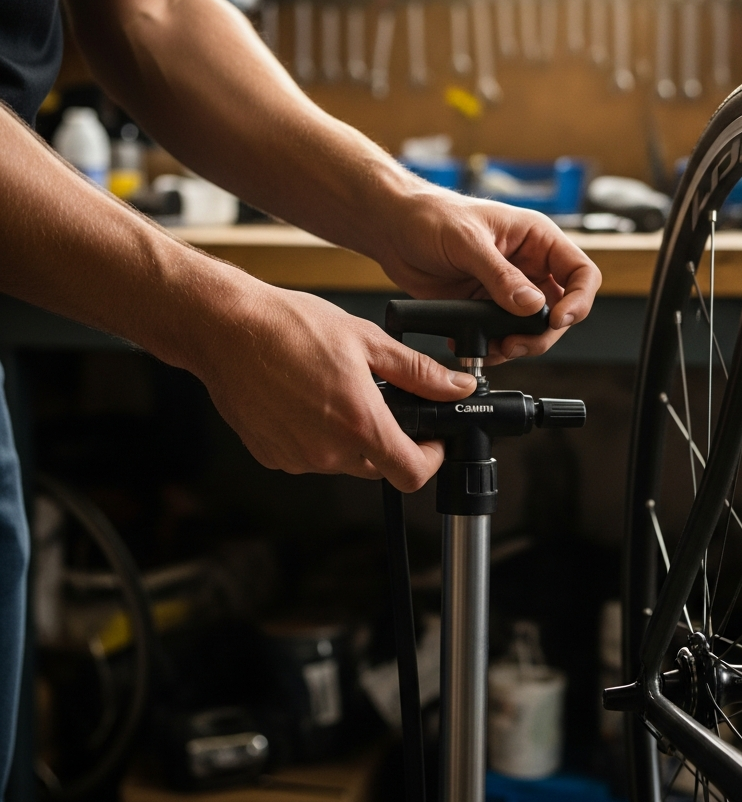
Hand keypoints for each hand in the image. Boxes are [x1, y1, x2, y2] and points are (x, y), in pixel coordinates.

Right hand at [195, 285, 477, 488]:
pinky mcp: (272, 457)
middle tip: (379, 400)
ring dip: (350, 436)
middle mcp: (328, 451)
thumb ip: (419, 373)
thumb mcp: (367, 341)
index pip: (412, 474)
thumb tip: (456, 387)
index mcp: (359, 424)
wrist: (226, 328)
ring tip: (334, 390)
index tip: (431, 439)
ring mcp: (297, 458)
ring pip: (343, 461)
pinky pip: (310, 456)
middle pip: (379, 466)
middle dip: (389, 440)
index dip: (430, 459)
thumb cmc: (289, 327)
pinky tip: (305, 400)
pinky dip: (317, 436)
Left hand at [375, 187, 601, 362]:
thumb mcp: (468, 242)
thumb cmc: (430, 216)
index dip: (578, 300)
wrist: (391, 229)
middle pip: (561, 309)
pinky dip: (495, 348)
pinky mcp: (485, 307)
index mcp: (536, 239)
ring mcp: (508, 289)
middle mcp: (528, 265)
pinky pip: (503, 336)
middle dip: (543, 333)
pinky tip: (477, 347)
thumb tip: (533, 306)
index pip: (581, 272)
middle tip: (516, 343)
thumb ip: (501, 276)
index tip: (556, 320)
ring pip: (533, 328)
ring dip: (519, 345)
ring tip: (495, 348)